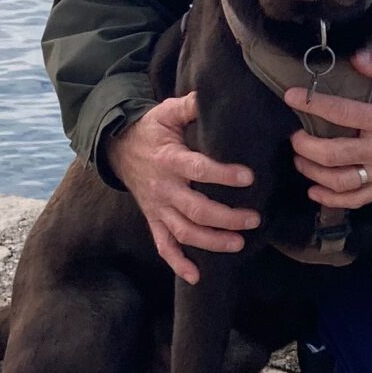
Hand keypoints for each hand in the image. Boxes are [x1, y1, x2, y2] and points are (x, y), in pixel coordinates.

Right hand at [107, 92, 259, 284]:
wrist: (117, 149)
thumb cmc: (150, 129)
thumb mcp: (167, 112)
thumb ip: (190, 106)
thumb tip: (211, 95)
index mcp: (169, 160)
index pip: (198, 170)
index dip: (222, 175)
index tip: (248, 177)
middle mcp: (163, 188)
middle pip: (195, 210)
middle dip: (226, 218)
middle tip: (254, 219)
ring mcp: (158, 208)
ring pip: (184, 232)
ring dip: (211, 241)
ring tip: (238, 244)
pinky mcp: (154, 220)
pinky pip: (163, 246)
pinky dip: (178, 263)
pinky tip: (196, 277)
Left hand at [284, 50, 371, 210]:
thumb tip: (355, 58)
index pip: (340, 113)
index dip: (311, 104)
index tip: (290, 96)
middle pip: (332, 155)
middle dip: (305, 146)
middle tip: (294, 136)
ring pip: (340, 181)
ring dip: (313, 172)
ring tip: (300, 159)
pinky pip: (356, 199)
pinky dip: (332, 200)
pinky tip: (315, 190)